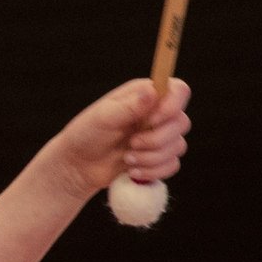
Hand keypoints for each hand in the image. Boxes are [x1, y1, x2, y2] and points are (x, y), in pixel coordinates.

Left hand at [51, 77, 191, 196]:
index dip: (173, 105)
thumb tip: (153, 92)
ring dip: (152, 158)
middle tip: (132, 144)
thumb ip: (129, 106)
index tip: (152, 120)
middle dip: (157, 139)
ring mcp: (159, 136)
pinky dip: (153, 171)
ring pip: (178, 146)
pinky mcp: (158, 158)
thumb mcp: (103, 117)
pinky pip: (172, 165)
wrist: (79, 165)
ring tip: (128, 158)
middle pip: (182, 122)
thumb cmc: (86, 134)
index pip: (178, 90)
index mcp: (145, 95)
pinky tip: (132, 172)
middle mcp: (157, 113)